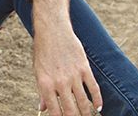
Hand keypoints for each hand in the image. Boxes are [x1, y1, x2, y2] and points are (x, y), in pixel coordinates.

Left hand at [30, 0, 102, 115]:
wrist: (53, 30)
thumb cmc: (43, 51)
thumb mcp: (38, 71)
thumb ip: (42, 91)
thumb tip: (42, 108)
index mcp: (45, 84)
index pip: (54, 111)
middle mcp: (60, 82)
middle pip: (71, 111)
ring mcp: (73, 75)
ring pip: (84, 103)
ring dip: (88, 114)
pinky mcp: (84, 68)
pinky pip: (94, 88)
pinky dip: (98, 100)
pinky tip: (99, 107)